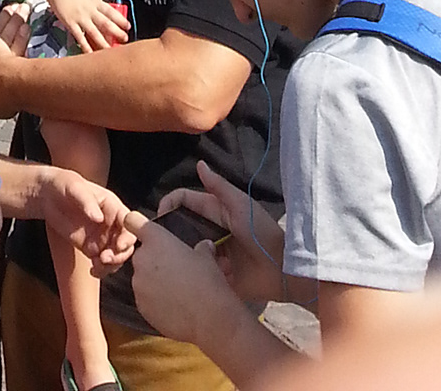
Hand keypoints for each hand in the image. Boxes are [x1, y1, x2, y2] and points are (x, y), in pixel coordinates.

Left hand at [39, 169, 137, 269]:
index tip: (119, 246)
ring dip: (112, 265)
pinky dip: (102, 270)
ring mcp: (103, 237)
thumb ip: (87, 202)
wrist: (46, 196)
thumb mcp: (74, 187)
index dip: (128, 236)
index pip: (128, 223)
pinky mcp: (92, 248)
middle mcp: (111, 223)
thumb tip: (99, 218)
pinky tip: (93, 270)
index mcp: (112, 206)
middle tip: (105, 259)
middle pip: (126, 243)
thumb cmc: (63, 184)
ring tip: (97, 266)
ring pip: (117, 256)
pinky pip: (103, 263)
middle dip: (120, 254)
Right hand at [42, 0, 129, 54]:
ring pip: (95, 33)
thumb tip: (103, 6)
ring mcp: (81, 17)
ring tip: (111, 51)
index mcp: (95, 0)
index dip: (121, 20)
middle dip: (117, 33)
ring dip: (104, 43)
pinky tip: (90, 54)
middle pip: (107, 23)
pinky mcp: (71, 23)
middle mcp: (90, 10)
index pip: (112, 12)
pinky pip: (80, 37)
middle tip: (124, 40)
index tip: (127, 26)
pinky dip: (86, 47)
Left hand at [128, 213, 250, 347]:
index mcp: (156, 239)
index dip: (135, 224)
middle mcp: (142, 259)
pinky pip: (146, 299)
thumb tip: (205, 246)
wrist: (207, 319)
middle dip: (155, 261)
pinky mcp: (141, 307)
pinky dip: (156, 301)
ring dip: (155, 282)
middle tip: (175, 270)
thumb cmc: (206, 282)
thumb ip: (201, 248)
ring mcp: (139, 284)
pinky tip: (174, 306)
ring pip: (143, 278)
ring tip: (177, 291)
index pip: (133, 221)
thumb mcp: (207, 257)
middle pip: (142, 255)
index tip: (139, 228)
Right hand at [155, 162, 285, 303]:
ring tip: (179, 259)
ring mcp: (212, 254)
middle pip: (181, 226)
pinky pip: (198, 273)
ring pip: (186, 250)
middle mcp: (209, 231)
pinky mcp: (216, 275)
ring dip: (184, 253)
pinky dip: (197, 272)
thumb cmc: (261, 232)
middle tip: (158, 243)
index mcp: (214, 211)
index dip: (169, 204)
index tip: (158, 217)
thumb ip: (219, 187)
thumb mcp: (241, 205)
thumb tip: (199, 164)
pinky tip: (198, 275)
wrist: (281, 270)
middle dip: (170, 232)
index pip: (184, 201)